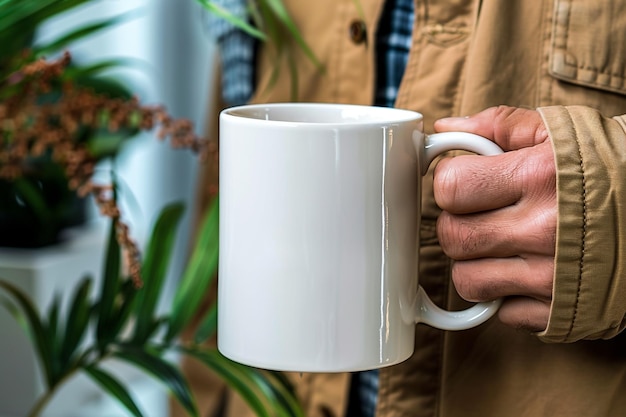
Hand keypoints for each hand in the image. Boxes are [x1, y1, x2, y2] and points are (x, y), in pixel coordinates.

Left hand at [433, 106, 555, 331]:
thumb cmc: (613, 169)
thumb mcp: (561, 134)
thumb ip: (499, 126)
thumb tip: (446, 127)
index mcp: (540, 177)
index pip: (451, 188)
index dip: (449, 184)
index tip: (463, 183)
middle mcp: (545, 230)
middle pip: (452, 237)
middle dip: (455, 223)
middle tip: (478, 214)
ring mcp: (553, 278)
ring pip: (467, 281)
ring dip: (474, 263)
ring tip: (502, 245)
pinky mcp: (562, 314)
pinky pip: (502, 312)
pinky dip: (506, 295)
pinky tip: (528, 272)